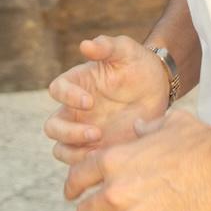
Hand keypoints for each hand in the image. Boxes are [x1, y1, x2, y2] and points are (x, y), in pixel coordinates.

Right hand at [44, 35, 170, 165]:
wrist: (157, 87)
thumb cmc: (137, 64)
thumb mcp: (126, 50)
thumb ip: (106, 46)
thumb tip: (85, 45)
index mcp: (76, 83)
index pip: (57, 90)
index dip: (68, 97)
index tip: (90, 101)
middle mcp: (74, 110)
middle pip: (52, 127)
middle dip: (69, 132)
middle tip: (96, 132)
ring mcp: (83, 131)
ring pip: (61, 149)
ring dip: (74, 153)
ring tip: (99, 152)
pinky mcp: (96, 148)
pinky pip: (81, 163)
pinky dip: (88, 166)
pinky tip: (108, 160)